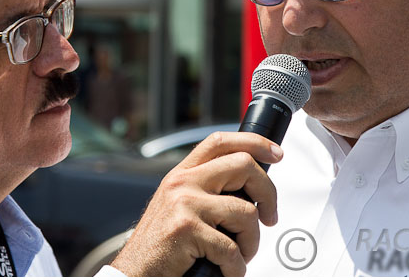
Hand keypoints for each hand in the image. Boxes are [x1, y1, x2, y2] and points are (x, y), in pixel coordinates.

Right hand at [110, 132, 281, 276]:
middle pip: (244, 165)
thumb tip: (252, 190)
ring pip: (246, 211)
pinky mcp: (186, 229)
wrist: (133, 273)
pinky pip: (232, 248)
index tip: (276, 153)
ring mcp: (184, 203)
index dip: (254, 142)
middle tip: (270, 217)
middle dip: (268, 193)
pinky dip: (236, 267)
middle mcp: (182, 181)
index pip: (221, 141)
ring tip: (240, 255)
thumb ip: (208, 190)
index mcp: (182, 173)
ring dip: (252, 242)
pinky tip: (227, 270)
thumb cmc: (162, 246)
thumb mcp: (180, 206)